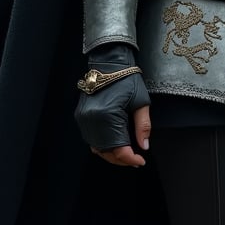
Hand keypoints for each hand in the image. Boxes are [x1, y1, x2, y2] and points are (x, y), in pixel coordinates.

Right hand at [74, 43, 151, 166]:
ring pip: (97, 147)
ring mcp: (84, 119)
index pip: (118, 148)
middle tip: (136, 160)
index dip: (131, 159)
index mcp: (108, 116)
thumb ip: (143, 126)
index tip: (142, 161)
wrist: (109, 62)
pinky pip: (91, 138)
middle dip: (122, 159)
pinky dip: (103, 144)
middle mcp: (92, 121)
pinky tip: (115, 143)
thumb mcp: (141, 101)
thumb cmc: (128, 78)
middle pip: (106, 151)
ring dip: (111, 153)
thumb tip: (144, 147)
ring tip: (127, 154)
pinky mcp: (80, 117)